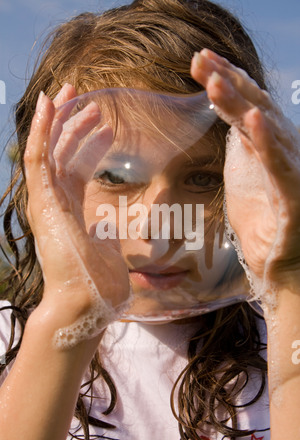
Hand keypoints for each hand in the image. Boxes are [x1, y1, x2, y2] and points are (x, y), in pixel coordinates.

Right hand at [24, 84, 129, 345]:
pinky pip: (39, 157)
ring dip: (59, 119)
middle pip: (62, 153)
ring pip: (49, 149)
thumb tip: (135, 233)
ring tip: (74, 92)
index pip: (78, 168)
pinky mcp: (43, 201)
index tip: (106, 126)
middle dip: (73, 123)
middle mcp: (55, 202)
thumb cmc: (99, 281)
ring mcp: (46, 201)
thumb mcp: (112, 247)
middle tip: (86, 98)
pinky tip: (49, 104)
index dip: (90, 145)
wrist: (86, 302)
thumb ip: (114, 232)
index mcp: (70, 210)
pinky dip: (42, 130)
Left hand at [191, 49, 299, 298]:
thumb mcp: (245, 171)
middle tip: (200, 59)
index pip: (246, 105)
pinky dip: (267, 142)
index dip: (225, 81)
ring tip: (216, 82)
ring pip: (266, 131)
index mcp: (267, 145)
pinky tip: (254, 120)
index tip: (199, 60)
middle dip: (228, 82)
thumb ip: (241, 142)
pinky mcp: (294, 197)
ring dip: (241, 104)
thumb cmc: (262, 219)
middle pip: (255, 108)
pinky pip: (280, 166)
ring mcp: (291, 171)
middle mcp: (283, 151)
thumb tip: (231, 115)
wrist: (281, 264)